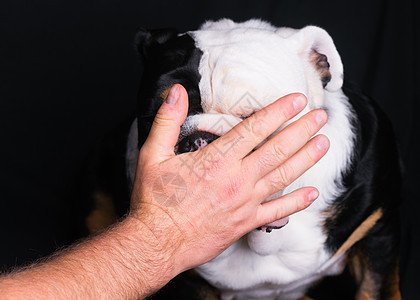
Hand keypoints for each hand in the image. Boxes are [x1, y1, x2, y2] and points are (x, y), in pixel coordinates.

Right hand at [129, 84, 328, 274]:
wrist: (157, 243)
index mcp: (217, 159)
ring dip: (306, 158)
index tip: (297, 99)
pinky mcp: (246, 222)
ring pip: (284, 176)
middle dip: (302, 130)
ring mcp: (245, 202)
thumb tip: (177, 91)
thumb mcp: (153, 154)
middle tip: (321, 116)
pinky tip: (313, 193)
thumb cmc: (155, 200)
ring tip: (324, 143)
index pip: (255, 128)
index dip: (279, 111)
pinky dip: (297, 202)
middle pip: (277, 149)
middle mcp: (238, 179)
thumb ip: (167, 120)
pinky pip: (278, 211)